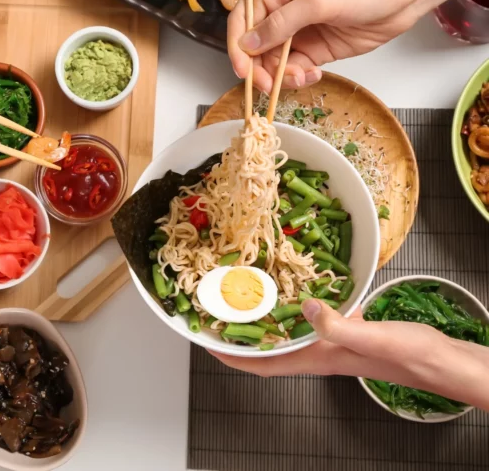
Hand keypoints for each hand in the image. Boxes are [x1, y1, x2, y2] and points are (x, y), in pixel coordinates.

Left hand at [211, 299, 488, 408]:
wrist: (445, 361)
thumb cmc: (412, 355)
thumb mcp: (373, 337)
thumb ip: (339, 325)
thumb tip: (306, 306)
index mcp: (318, 358)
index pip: (263, 364)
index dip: (232, 357)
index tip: (206, 343)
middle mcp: (320, 352)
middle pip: (269, 348)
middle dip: (241, 336)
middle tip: (218, 314)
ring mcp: (334, 342)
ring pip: (290, 332)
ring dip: (267, 319)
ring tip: (246, 298)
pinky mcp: (350, 330)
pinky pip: (314, 318)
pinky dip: (300, 304)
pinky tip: (302, 285)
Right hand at [227, 0, 421, 92]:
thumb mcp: (319, 2)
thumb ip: (282, 24)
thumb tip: (247, 44)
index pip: (243, 18)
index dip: (237, 44)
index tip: (242, 69)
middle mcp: (283, 11)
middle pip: (254, 46)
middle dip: (259, 68)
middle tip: (269, 85)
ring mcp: (299, 32)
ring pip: (273, 61)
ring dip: (281, 75)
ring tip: (303, 76)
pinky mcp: (315, 49)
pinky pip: (293, 68)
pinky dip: (298, 76)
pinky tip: (314, 74)